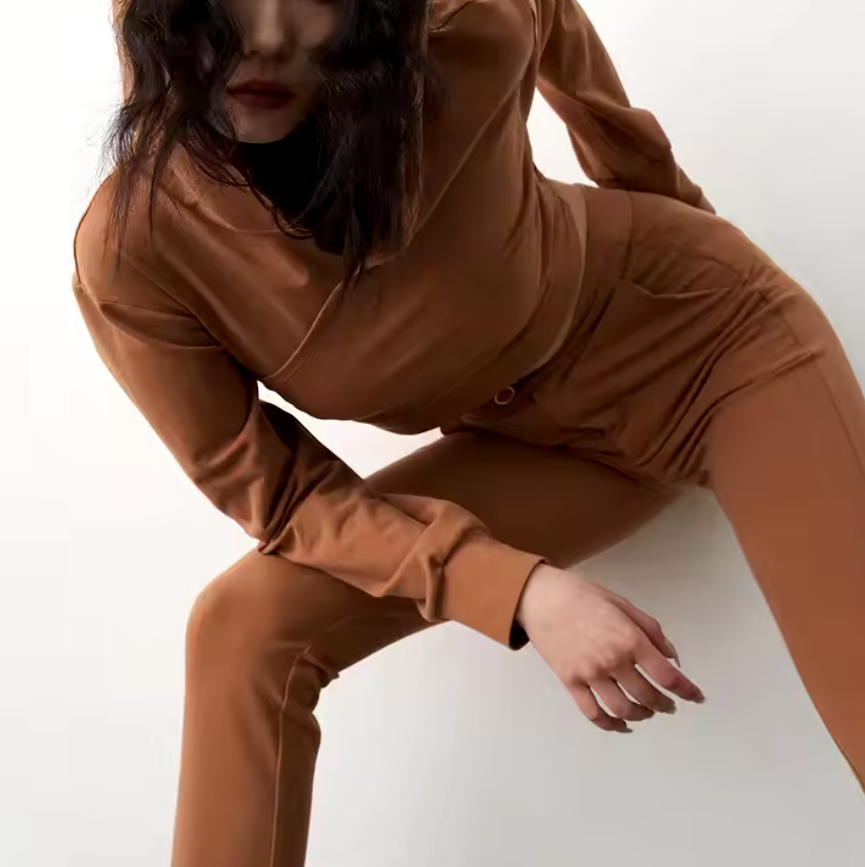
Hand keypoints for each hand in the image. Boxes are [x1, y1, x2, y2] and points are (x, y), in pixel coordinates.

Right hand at [516, 564, 704, 732]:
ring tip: (647, 712)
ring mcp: (590, 675)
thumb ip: (651, 631)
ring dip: (642, 715)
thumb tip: (672, 657)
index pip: (667, 676)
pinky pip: (593, 713)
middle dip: (665, 704)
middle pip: (648, 696)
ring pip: (623, 710)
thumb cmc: (580, 595)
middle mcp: (613, 661)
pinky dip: (610, 725)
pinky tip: (621, 725)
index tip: (696, 697)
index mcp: (629, 639)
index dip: (686, 690)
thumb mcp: (622, 604)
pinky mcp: (571, 682)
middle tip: (670, 704)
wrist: (541, 598)